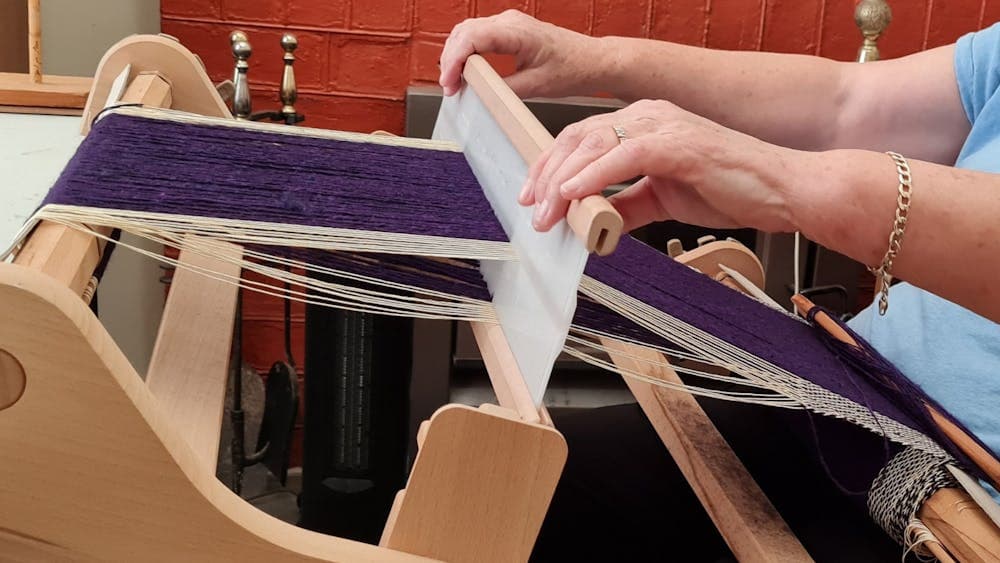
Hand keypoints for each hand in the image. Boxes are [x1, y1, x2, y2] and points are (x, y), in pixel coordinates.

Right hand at [439, 10, 603, 97]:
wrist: (591, 61)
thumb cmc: (572, 69)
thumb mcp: (536, 86)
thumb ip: (504, 89)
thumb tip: (478, 95)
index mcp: (519, 32)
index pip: (473, 37)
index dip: (455, 60)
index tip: (449, 83)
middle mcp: (510, 21)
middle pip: (464, 32)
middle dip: (450, 59)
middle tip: (449, 87)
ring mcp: (508, 23)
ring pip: (467, 32)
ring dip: (455, 55)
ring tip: (453, 82)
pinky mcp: (508, 30)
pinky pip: (477, 35)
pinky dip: (465, 52)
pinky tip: (464, 71)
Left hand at [522, 99, 804, 234]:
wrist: (781, 191)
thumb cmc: (733, 188)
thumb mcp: (662, 199)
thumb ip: (626, 205)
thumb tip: (593, 222)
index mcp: (644, 125)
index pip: (582, 139)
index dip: (552, 166)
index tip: (534, 196)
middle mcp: (648, 117)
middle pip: (579, 137)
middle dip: (547, 174)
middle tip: (532, 208)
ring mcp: (663, 126)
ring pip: (594, 144)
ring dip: (563, 181)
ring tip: (547, 211)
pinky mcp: (678, 143)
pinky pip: (624, 155)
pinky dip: (594, 174)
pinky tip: (574, 193)